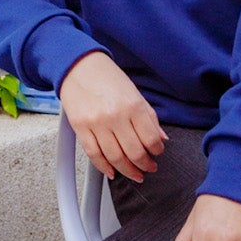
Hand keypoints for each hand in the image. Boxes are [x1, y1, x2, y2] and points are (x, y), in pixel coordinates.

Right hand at [59, 51, 166, 182]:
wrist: (79, 66)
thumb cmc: (107, 78)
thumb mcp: (135, 94)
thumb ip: (149, 118)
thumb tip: (161, 139)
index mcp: (133, 106)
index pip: (151, 140)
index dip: (157, 151)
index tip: (157, 153)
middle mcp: (115, 116)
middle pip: (134, 153)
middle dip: (144, 165)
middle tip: (148, 168)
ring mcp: (97, 123)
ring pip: (115, 158)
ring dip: (127, 171)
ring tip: (134, 173)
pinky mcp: (80, 128)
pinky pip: (93, 154)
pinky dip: (104, 167)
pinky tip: (112, 171)